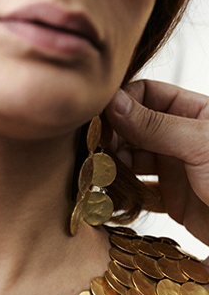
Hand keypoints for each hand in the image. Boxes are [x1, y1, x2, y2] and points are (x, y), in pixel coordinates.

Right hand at [105, 80, 208, 245]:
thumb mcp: (199, 144)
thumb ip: (155, 125)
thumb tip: (114, 104)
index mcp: (195, 113)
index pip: (147, 95)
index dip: (122, 105)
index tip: (101, 120)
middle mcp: (182, 138)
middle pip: (134, 129)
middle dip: (113, 138)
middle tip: (95, 152)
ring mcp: (177, 168)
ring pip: (133, 160)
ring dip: (115, 167)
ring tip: (101, 175)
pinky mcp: (174, 199)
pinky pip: (141, 192)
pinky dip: (126, 195)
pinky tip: (115, 197)